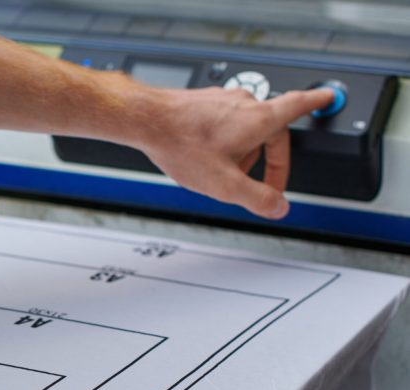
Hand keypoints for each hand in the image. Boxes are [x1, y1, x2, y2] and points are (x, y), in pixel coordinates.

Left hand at [137, 86, 335, 218]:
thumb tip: (279, 207)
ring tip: (219, 172)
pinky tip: (202, 156)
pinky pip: (224, 123)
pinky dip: (222, 142)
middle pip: (271, 130)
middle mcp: (245, 103)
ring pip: (245, 128)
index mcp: (260, 120)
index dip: (317, 102)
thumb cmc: (182, 145)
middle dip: (266, 160)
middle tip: (257, 184)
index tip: (328, 96)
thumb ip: (257, 198)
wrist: (147, 121)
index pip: (299, 106)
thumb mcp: (225, 184)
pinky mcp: (204, 102)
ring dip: (241, 152)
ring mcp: (223, 100)